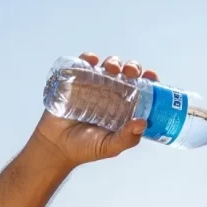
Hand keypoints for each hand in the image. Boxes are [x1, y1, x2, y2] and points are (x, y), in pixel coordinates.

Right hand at [32, 53, 159, 167]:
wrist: (56, 146)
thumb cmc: (85, 148)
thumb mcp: (110, 146)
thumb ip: (127, 138)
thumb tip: (143, 122)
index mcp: (125, 108)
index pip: (142, 90)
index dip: (149, 81)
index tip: (151, 76)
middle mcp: (112, 94)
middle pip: (128, 74)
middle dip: (133, 67)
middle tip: (130, 71)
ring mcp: (94, 86)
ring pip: (109, 66)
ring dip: (113, 62)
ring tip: (112, 68)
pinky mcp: (76, 81)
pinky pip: (84, 64)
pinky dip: (89, 58)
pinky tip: (92, 61)